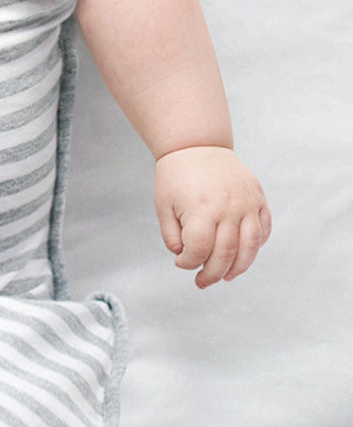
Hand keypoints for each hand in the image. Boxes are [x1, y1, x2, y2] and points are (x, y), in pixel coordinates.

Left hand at [154, 146, 271, 287]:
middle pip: (226, 254)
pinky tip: (243, 254)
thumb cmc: (176, 175)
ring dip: (239, 268)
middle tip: (202, 282)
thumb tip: (184, 257)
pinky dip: (256, 246)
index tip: (181, 263)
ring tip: (226, 277)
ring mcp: (248, 203)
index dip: (189, 263)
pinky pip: (263, 229)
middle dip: (212, 274)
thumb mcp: (163, 205)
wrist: (197, 145)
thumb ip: (171, 235)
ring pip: (250, 247)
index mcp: (202, 209)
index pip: (199, 250)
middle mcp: (229, 207)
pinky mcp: (258, 198)